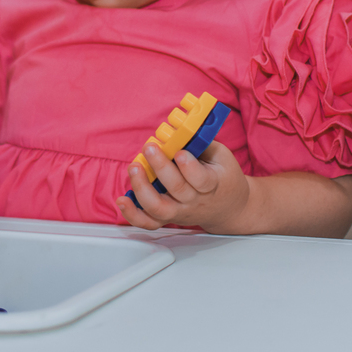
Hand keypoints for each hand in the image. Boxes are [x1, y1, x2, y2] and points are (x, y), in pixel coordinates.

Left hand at [116, 140, 251, 232]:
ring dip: (142, 188)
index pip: (201, 180)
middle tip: (150, 147)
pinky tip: (122, 200)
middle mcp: (194, 201)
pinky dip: (132, 215)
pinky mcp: (167, 218)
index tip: (179, 152)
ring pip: (158, 208)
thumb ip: (202, 143)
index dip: (189, 167)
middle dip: (160, 167)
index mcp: (212, 185)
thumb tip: (180, 128)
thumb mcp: (222, 157)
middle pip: (177, 189)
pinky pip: (148, 223)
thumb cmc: (223, 178)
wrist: (229, 209)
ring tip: (134, 167)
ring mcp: (179, 212)